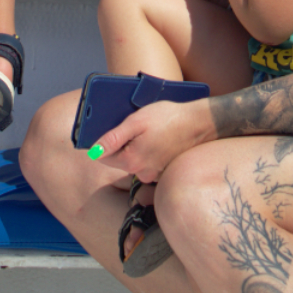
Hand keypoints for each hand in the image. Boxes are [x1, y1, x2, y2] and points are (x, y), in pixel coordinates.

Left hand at [90, 98, 212, 183]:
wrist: (198, 123)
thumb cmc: (168, 118)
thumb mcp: (136, 121)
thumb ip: (113, 138)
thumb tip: (94, 151)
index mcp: (131, 161)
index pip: (103, 156)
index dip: (105, 140)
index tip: (114, 127)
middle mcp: (141, 173)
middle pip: (119, 158)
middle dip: (122, 142)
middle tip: (135, 125)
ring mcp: (153, 174)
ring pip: (133, 159)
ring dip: (136, 145)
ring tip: (149, 129)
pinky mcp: (162, 171)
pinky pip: (146, 160)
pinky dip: (147, 149)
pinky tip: (157, 136)